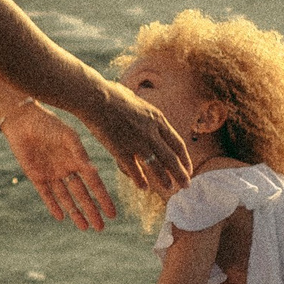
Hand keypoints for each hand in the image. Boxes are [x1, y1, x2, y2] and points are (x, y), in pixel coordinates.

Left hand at [0, 99, 117, 230]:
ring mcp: (52, 174)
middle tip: (101, 228)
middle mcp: (67, 169)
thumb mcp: (68, 137)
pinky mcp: (36, 176)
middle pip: (82, 195)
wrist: (23, 120)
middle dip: (92, 211)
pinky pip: (47, 195)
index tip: (112, 213)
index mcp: (78, 159)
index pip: (94, 183)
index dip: (103, 198)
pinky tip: (61, 217)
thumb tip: (93, 171)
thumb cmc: (49, 124)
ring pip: (66, 198)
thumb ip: (79, 153)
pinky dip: (53, 206)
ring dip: (75, 213)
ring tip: (85, 228)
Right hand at [83, 79, 192, 197]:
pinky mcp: (121, 150)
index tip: (188, 168)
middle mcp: (151, 132)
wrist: (95, 97)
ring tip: (169, 189)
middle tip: (186, 185)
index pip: (177, 144)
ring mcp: (137, 142)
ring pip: (156, 166)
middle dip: (181, 174)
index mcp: (157, 119)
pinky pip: (134, 170)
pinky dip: (140, 180)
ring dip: (165, 180)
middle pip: (172, 158)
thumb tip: (145, 110)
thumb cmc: (112, 95)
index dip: (185, 159)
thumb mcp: (138, 100)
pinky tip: (144, 188)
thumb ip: (144, 111)